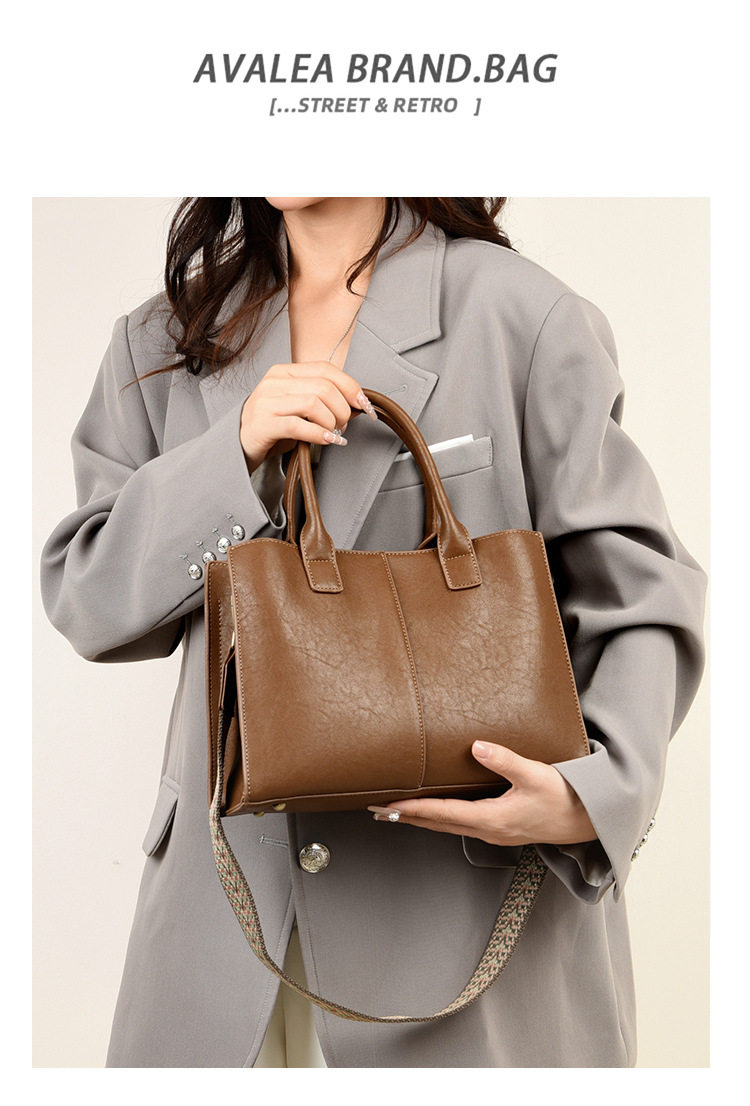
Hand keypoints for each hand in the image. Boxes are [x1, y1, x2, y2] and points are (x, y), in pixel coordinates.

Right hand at [240, 361, 376, 472]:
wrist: (239, 444)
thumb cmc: (272, 426)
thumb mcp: (298, 407)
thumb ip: (323, 400)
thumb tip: (358, 403)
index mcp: (284, 372)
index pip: (325, 369)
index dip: (351, 387)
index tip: (364, 405)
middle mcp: (274, 382)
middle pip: (323, 387)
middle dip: (343, 409)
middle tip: (344, 425)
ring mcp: (266, 402)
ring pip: (313, 404)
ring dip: (331, 422)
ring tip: (333, 434)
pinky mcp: (262, 424)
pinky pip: (298, 426)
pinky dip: (319, 435)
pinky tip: (327, 441)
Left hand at [368, 741, 597, 846]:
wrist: (587, 821)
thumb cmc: (564, 797)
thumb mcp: (536, 774)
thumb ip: (506, 760)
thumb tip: (477, 747)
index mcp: (492, 818)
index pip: (443, 812)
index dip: (414, 808)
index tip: (390, 804)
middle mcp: (488, 830)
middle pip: (438, 824)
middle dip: (407, 817)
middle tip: (378, 810)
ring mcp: (493, 833)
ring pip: (447, 827)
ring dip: (420, 819)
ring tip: (396, 812)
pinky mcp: (499, 829)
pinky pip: (459, 826)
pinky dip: (439, 819)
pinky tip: (433, 812)